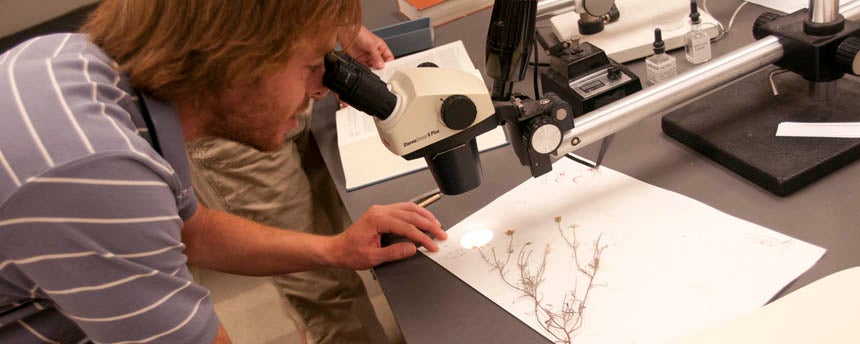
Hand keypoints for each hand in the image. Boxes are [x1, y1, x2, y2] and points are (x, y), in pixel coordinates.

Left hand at [328, 203, 446, 269]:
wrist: (338, 249)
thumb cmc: (350, 252)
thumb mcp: (373, 257)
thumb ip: (394, 253)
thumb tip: (412, 248)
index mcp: (377, 220)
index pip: (407, 227)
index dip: (423, 237)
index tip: (432, 244)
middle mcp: (380, 211)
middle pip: (411, 215)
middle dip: (429, 225)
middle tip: (441, 234)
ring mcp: (381, 210)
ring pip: (409, 208)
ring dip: (425, 216)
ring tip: (437, 225)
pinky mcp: (382, 212)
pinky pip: (403, 208)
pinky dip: (416, 213)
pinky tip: (423, 218)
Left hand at [345, 26, 393, 69]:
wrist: (348, 33)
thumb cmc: (361, 33)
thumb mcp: (372, 45)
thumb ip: (377, 57)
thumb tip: (381, 65)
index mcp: (381, 47)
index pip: (388, 57)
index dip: (390, 63)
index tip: (389, 68)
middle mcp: (375, 52)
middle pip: (381, 63)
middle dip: (381, 67)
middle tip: (382, 71)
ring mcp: (367, 56)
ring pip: (373, 66)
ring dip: (374, 69)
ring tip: (374, 71)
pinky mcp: (360, 60)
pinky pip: (365, 67)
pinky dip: (366, 70)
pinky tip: (368, 70)